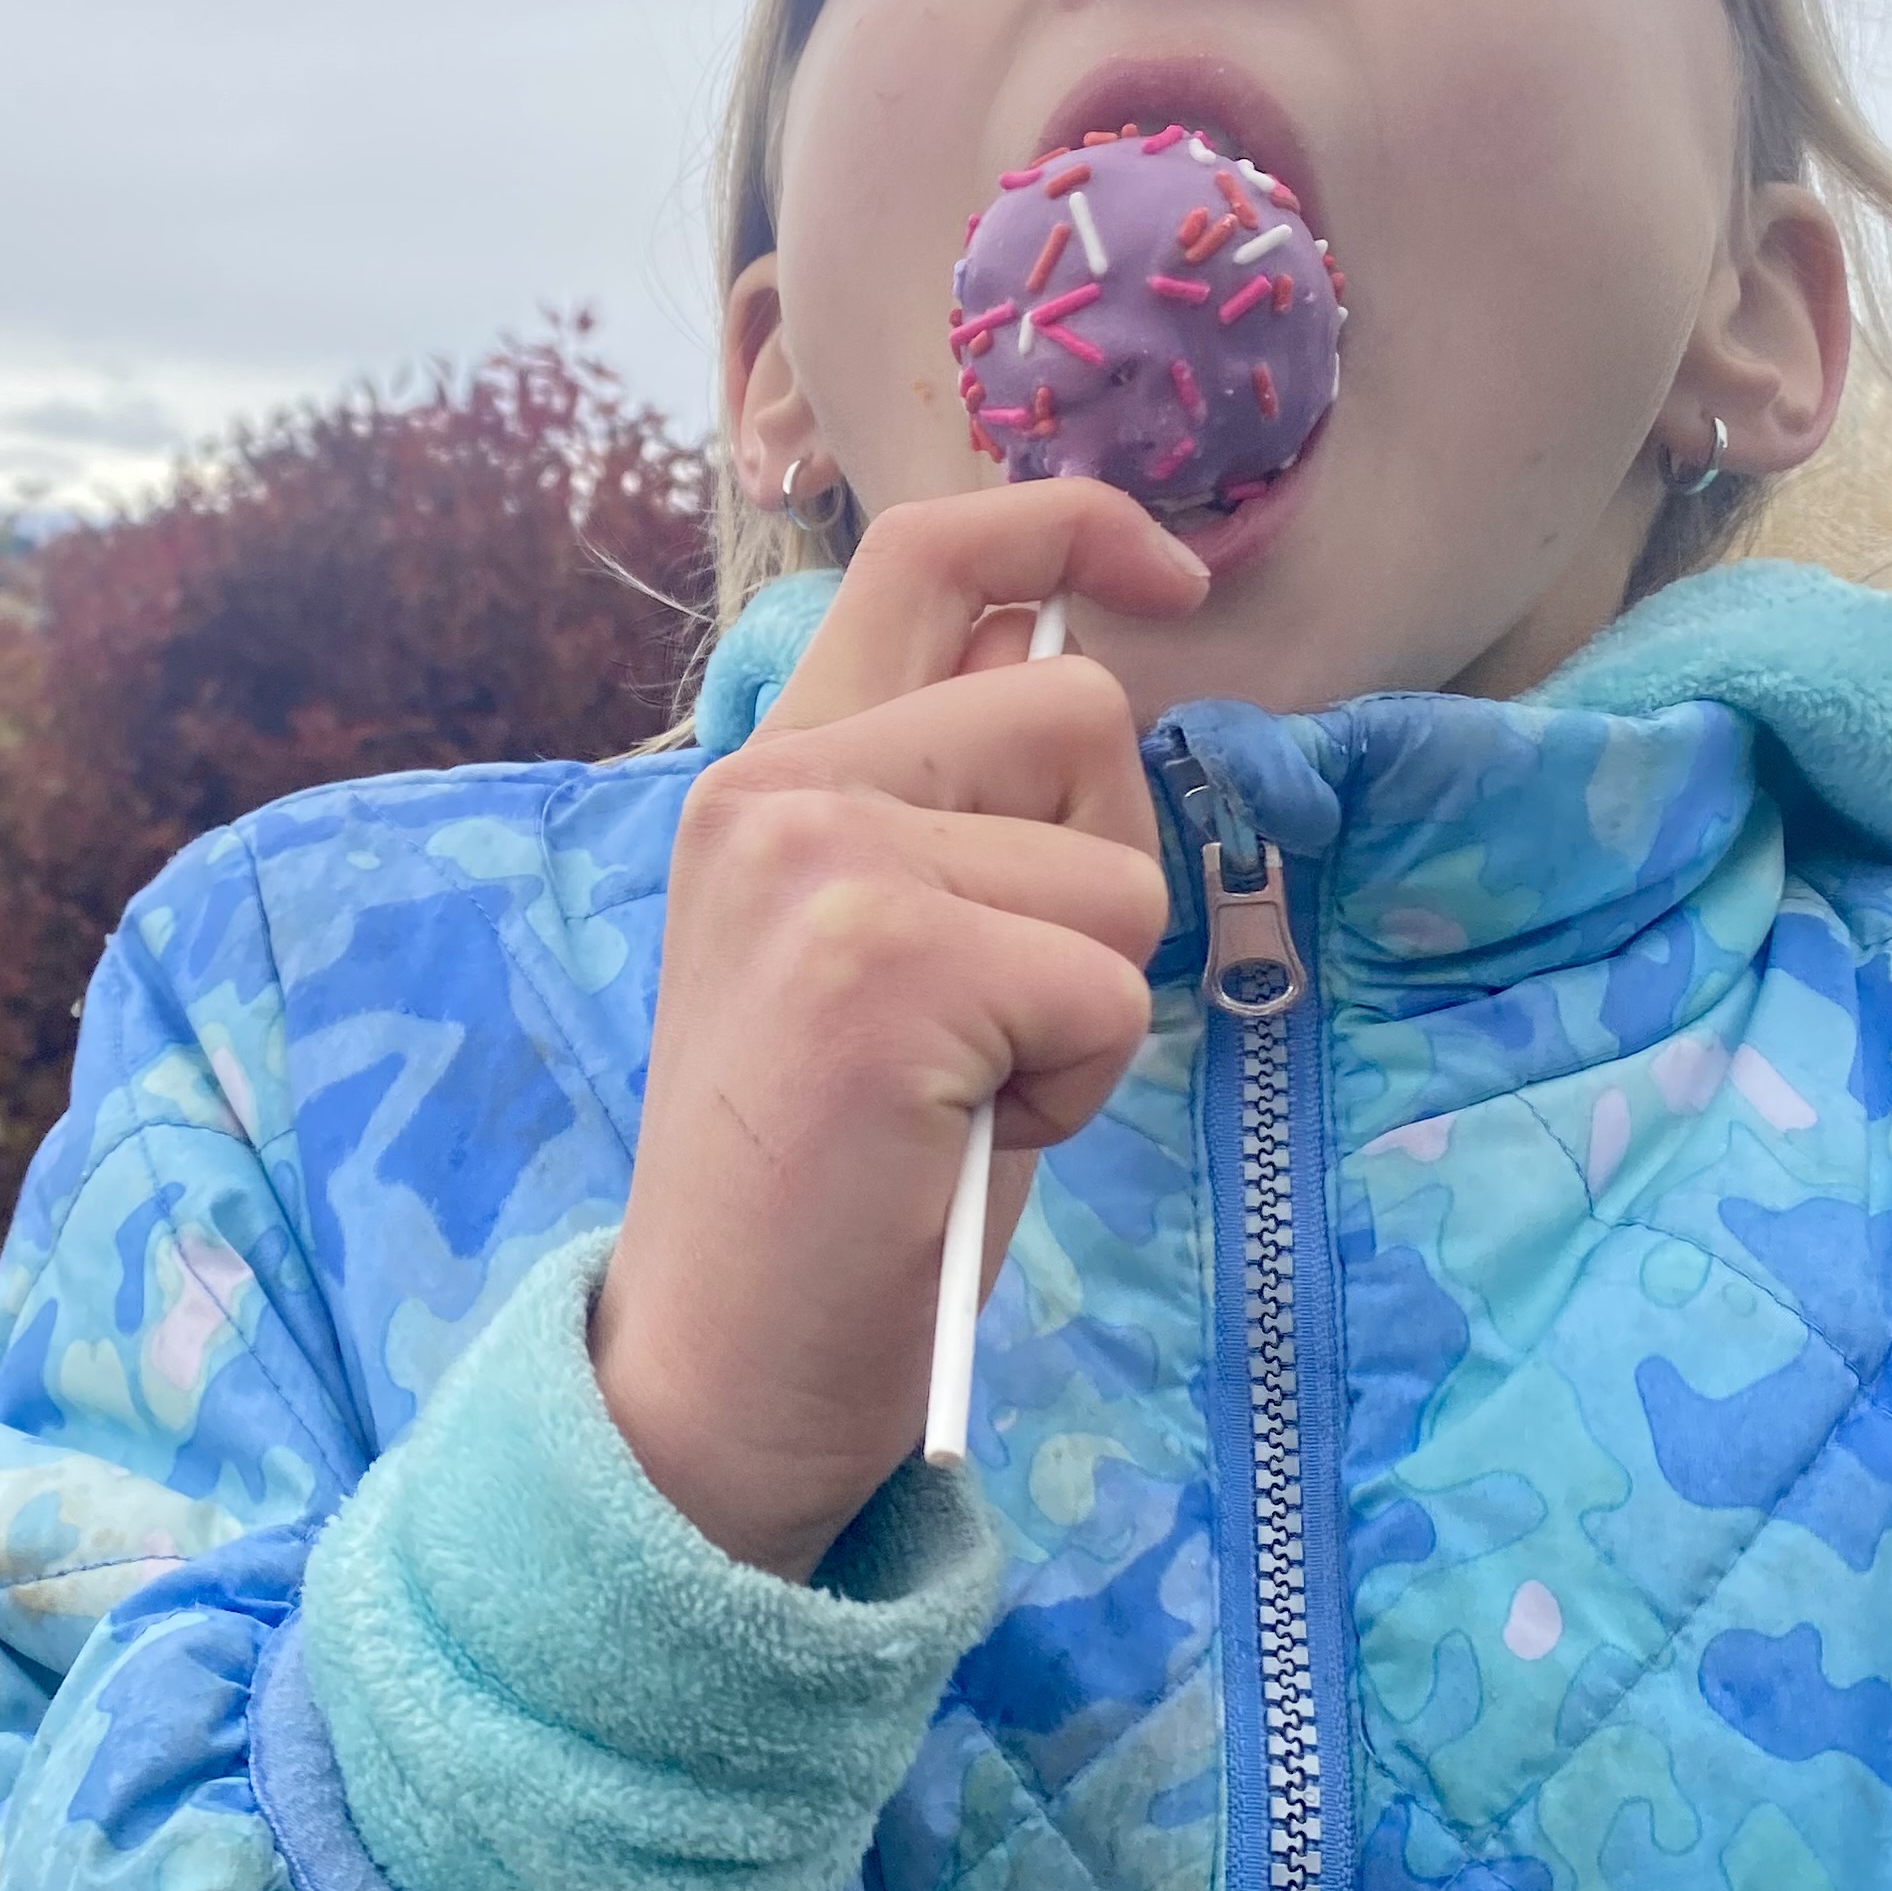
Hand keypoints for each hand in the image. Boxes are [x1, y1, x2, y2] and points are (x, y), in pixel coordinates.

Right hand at [592, 485, 1203, 1577]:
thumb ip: (942, 789)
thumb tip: (1071, 629)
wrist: (720, 1367)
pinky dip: (1084, 1082)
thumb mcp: (869, 941)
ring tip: (970, 1087)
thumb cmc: (828, 1173)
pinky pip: (1114, 986)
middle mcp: (776, 789)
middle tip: (1005, 1008)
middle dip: (1103, 864)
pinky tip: (973, 1135)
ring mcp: (823, 866)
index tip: (1171, 574)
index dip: (1071, 522)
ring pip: (1115, 868)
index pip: (927, 555)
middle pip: (1078, 712)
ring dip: (1091, 997)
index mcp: (764, 772)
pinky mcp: (887, 966)